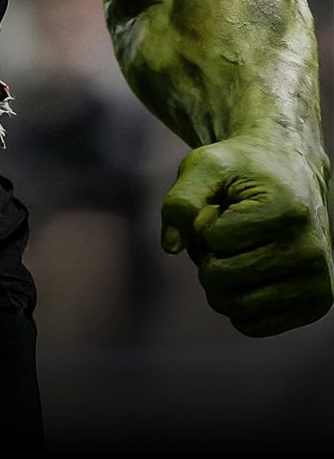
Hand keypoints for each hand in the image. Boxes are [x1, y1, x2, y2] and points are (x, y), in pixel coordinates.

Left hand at [161, 136, 333, 335]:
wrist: (292, 172)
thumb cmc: (243, 169)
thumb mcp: (206, 166)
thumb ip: (181, 200)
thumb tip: (172, 247)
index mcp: (287, 210)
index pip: (212, 238)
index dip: (203, 222)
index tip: (221, 205)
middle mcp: (310, 249)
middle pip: (220, 277)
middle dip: (206, 254)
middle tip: (224, 231)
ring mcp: (319, 281)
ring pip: (235, 307)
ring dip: (219, 281)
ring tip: (234, 250)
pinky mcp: (317, 304)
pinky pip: (253, 325)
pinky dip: (235, 303)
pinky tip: (248, 273)